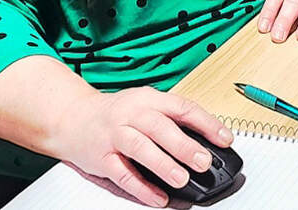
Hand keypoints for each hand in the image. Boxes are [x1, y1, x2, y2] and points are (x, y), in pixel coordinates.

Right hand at [56, 86, 232, 207]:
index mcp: (148, 99)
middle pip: (160, 127)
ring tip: (182, 179)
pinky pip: (122, 174)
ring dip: (163, 164)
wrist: (72, 117)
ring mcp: (114, 135)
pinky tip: (158, 197)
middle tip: (203, 162)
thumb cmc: (117, 113)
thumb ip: (172, 120)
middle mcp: (131, 114)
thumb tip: (207, 141)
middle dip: (184, 145)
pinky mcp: (101, 158)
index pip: (181, 107)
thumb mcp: (146, 105)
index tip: (225, 138)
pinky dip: (141, 187)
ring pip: (140, 148)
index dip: (206, 123)